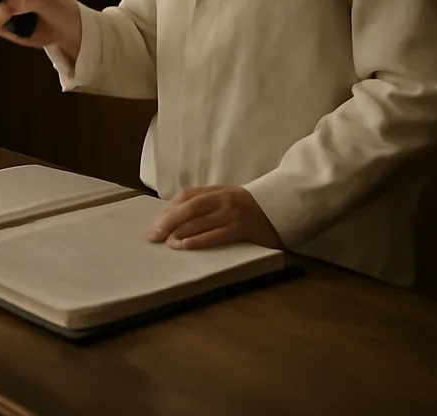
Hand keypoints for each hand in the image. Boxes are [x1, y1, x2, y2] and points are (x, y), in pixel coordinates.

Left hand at [148, 186, 282, 250]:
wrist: (282, 207)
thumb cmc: (251, 207)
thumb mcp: (228, 198)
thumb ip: (208, 203)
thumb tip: (178, 212)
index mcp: (218, 190)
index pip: (188, 195)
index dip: (171, 207)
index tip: (157, 219)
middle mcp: (222, 199)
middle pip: (189, 208)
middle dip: (169, 221)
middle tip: (153, 235)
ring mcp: (232, 213)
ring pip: (200, 221)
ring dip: (180, 232)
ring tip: (166, 242)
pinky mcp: (242, 229)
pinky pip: (216, 235)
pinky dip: (199, 240)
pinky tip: (186, 245)